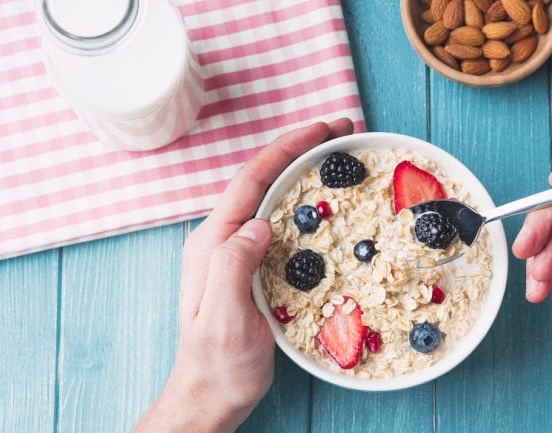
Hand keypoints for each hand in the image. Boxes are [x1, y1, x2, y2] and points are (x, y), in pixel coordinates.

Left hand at [133, 119, 354, 432]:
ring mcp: (235, 250)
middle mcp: (222, 239)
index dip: (285, 149)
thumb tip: (259, 224)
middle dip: (299, 150)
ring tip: (338, 156)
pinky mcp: (251, 265)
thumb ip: (232, 267)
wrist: (211, 393)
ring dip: (303, 171)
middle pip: (262, 180)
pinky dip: (304, 202)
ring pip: (271, 197)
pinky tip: (326, 202)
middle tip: (340, 133)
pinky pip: (279, 222)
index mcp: (213, 243)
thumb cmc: (218, 363)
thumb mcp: (223, 320)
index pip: (250, 181)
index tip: (320, 130)